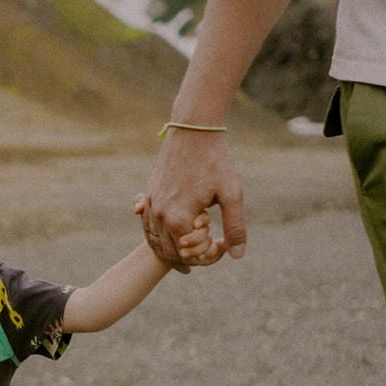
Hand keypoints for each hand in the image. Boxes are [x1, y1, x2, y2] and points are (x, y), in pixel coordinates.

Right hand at [138, 130, 246, 266]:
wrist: (193, 129)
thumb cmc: (215, 160)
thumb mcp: (232, 194)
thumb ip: (235, 227)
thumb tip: (237, 254)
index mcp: (179, 219)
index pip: (189, 256)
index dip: (208, 255)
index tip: (221, 241)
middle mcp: (160, 215)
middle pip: (170, 253)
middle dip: (192, 253)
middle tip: (211, 239)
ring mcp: (151, 204)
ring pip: (156, 241)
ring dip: (175, 245)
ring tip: (198, 234)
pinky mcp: (148, 194)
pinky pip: (148, 225)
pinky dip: (160, 233)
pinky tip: (176, 228)